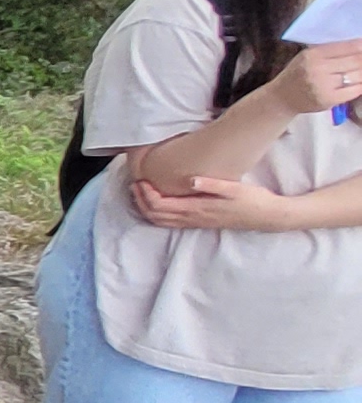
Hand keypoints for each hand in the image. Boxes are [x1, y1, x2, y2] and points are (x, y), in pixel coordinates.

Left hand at [131, 172, 301, 231]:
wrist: (268, 217)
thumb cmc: (253, 200)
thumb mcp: (234, 188)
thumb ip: (211, 184)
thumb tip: (190, 179)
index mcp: (197, 209)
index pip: (160, 206)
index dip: (145, 194)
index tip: (141, 179)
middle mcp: (193, 219)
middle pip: (155, 215)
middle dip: (140, 201)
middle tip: (135, 184)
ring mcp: (196, 223)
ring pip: (161, 221)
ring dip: (146, 208)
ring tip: (141, 192)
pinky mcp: (201, 222)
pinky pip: (171, 222)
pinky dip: (158, 214)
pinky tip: (159, 202)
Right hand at [273, 38, 361, 121]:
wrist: (282, 97)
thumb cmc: (297, 74)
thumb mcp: (307, 56)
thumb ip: (329, 51)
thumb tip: (358, 46)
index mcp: (313, 54)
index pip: (347, 46)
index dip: (361, 46)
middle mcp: (317, 68)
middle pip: (356, 60)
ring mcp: (323, 85)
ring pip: (357, 75)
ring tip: (359, 71)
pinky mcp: (328, 99)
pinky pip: (354, 91)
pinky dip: (361, 86)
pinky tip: (360, 83)